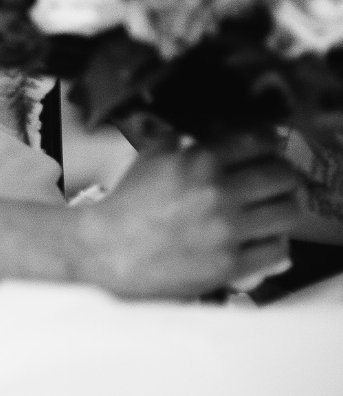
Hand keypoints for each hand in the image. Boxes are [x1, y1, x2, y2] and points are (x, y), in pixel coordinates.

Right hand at [76, 127, 302, 298]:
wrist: (107, 251)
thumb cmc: (128, 205)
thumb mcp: (151, 158)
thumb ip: (185, 140)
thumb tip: (215, 131)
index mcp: (198, 161)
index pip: (260, 142)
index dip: (268, 145)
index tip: (266, 151)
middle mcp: (217, 192)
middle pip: (283, 176)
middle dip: (279, 177)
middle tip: (271, 183)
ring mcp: (226, 230)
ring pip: (288, 212)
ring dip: (280, 210)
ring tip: (267, 212)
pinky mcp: (230, 264)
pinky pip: (277, 250)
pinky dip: (272, 244)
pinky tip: (258, 240)